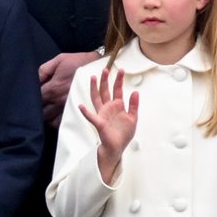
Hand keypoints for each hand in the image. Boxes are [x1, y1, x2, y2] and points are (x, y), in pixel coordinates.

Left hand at [39, 51, 101, 125]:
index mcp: (54, 88)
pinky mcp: (78, 112)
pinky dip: (58, 122)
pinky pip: (64, 123)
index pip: (37, 99)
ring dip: (47, 117)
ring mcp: (69, 108)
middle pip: (42, 112)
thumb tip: (35, 81)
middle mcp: (60, 101)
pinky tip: (56, 116)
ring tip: (47, 111)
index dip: (32, 98)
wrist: (101, 67)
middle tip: (39, 104)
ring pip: (52, 120)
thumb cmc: (79, 63)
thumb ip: (44, 70)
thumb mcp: (59, 60)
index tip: (33, 96)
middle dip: (38, 109)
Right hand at [78, 68, 138, 184]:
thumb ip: (134, 105)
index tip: (120, 70)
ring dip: (95, 88)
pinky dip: (85, 112)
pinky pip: (91, 116)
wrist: (117, 147)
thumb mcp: (133, 118)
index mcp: (117, 106)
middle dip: (106, 80)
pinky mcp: (99, 123)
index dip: (118, 80)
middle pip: (105, 91)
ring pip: (97, 98)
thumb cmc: (123, 134)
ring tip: (93, 78)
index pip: (117, 90)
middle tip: (105, 69)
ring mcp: (102, 114)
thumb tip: (135, 92)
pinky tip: (81, 106)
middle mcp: (108, 108)